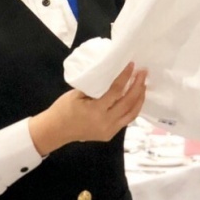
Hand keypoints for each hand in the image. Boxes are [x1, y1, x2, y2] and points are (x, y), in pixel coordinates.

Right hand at [28, 63, 147, 156]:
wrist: (56, 131)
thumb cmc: (63, 109)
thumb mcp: (76, 94)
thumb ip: (95, 87)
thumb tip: (111, 76)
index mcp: (96, 110)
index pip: (116, 91)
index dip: (125, 77)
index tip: (132, 65)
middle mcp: (106, 122)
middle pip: (128, 102)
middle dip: (138, 86)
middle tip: (143, 73)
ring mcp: (110, 130)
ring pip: (132, 114)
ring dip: (139, 98)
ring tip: (143, 85)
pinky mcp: (111, 134)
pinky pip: (126, 120)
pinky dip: (133, 108)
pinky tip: (135, 99)